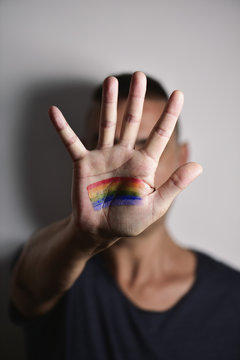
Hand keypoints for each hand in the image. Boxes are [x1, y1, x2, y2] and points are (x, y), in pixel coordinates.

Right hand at [48, 72, 201, 250]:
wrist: (100, 231)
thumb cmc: (128, 220)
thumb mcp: (155, 206)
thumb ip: (174, 185)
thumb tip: (199, 167)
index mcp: (143, 164)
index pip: (160, 135)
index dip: (170, 115)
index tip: (179, 94)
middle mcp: (124, 155)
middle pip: (132, 121)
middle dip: (136, 99)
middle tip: (139, 76)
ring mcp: (103, 157)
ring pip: (107, 124)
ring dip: (108, 103)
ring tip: (111, 81)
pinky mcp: (83, 164)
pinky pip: (71, 142)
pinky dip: (62, 128)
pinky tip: (54, 111)